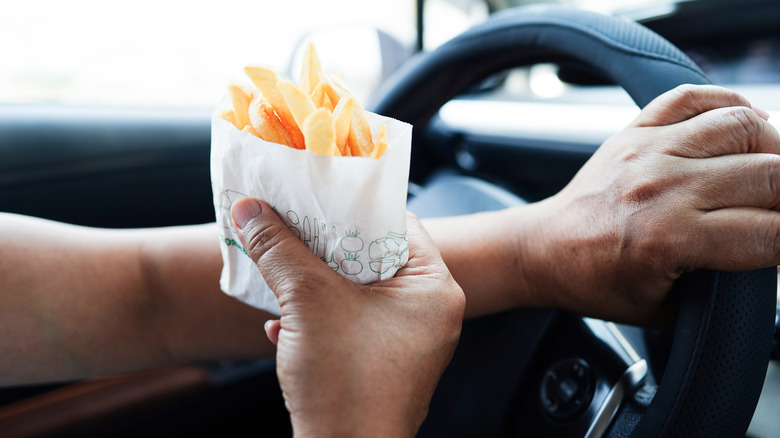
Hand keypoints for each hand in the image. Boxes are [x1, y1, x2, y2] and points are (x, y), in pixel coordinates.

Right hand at [231, 198, 464, 437]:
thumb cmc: (345, 385)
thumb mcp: (308, 302)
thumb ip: (279, 249)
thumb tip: (251, 210)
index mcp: (433, 289)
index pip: (398, 224)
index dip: (354, 207)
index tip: (318, 196)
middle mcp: (429, 314)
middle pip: (374, 257)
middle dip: (325, 246)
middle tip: (292, 227)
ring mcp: (408, 343)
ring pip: (357, 293)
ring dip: (315, 283)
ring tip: (281, 269)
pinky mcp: (383, 365)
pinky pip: (351, 325)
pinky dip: (318, 319)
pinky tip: (283, 325)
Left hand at [520, 84, 779, 323]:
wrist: (545, 249)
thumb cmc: (598, 281)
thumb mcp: (667, 308)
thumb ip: (727, 289)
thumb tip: (773, 255)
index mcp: (668, 239)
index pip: (772, 232)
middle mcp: (662, 187)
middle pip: (771, 175)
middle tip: (779, 213)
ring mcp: (649, 152)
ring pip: (744, 126)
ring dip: (774, 148)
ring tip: (773, 172)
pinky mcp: (635, 131)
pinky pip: (693, 96)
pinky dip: (729, 103)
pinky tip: (745, 125)